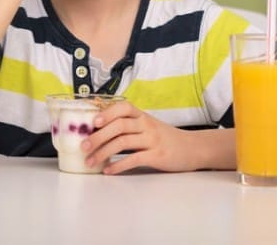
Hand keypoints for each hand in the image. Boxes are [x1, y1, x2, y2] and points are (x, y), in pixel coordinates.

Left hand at [81, 101, 197, 174]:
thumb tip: (98, 131)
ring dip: (103, 152)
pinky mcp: (157, 156)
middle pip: (119, 126)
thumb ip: (129, 125)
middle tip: (83, 146)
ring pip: (123, 142)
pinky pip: (134, 159)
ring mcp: (153, 140)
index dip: (108, 112)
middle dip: (98, 136)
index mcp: (143, 116)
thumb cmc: (165, 138)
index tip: (93, 122)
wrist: (193, 148)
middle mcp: (147, 124)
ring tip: (90, 161)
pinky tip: (108, 170)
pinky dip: (118, 165)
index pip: (124, 107)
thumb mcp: (148, 125)